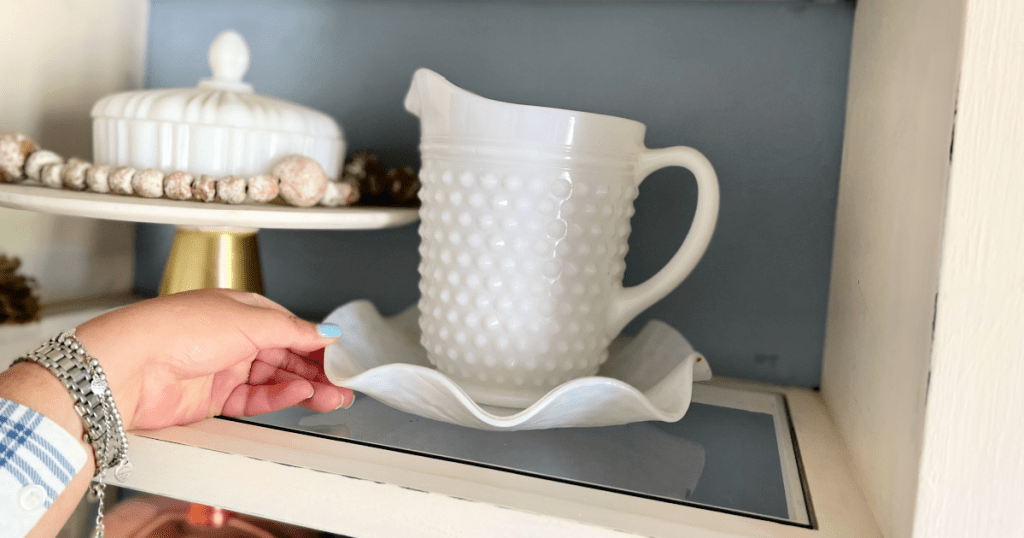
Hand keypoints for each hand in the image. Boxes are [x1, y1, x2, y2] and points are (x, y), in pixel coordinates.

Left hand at [74, 289, 352, 431]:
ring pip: (274, 380)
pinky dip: (279, 397)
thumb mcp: (247, 319)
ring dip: (304, 387)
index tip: (339, 356)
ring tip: (330, 396)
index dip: (315, 342)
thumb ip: (292, 328)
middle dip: (316, 370)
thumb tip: (324, 331)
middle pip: (285, 356)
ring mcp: (223, 369)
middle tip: (342, 384)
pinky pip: (255, 399)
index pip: (289, 327)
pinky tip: (299, 395)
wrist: (130, 366)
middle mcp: (232, 338)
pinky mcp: (213, 399)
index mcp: (241, 310)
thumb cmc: (174, 329)